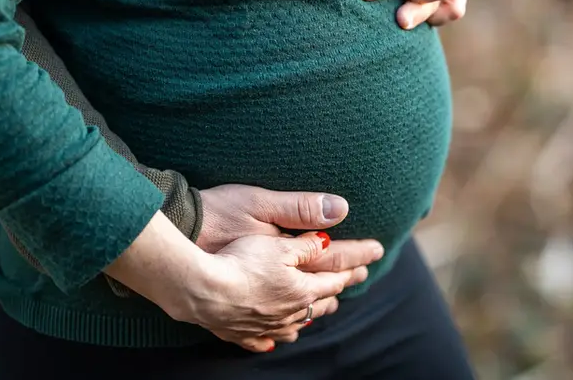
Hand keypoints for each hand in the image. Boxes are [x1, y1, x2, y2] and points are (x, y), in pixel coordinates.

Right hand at [196, 184, 383, 346]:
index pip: (335, 276)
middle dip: (337, 289)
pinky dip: (274, 338)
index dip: (355, 264)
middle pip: (319, 302)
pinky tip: (277, 339)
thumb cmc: (238, 260)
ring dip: (311, 315)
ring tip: (322, 310)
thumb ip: (307, 240)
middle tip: (353, 280)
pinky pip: (263, 340)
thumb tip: (332, 232)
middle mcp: (288, 312)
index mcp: (301, 288)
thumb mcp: (277, 241)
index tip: (373, 255)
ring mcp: (264, 326)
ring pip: (296, 323)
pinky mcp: (239, 332)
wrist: (199, 289)